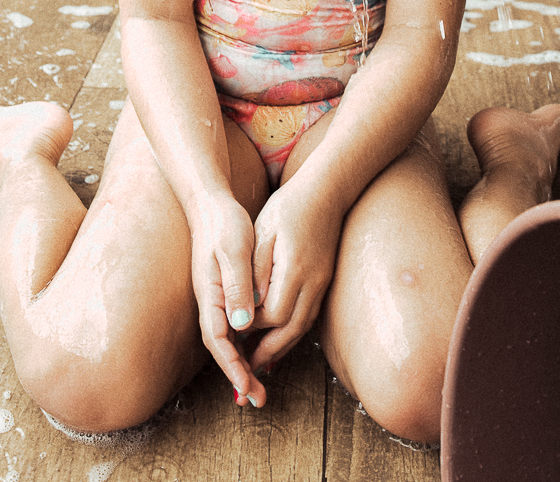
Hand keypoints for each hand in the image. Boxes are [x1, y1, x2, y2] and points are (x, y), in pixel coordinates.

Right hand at [187, 192, 266, 407]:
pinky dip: (244, 344)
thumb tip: (242, 324)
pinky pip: (233, 326)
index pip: (219, 341)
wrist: (211, 202)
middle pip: (222, 347)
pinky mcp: (224, 290)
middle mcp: (210, 301)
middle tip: (258, 400)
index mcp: (210, 295)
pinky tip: (258, 350)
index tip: (247, 388)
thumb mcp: (234, 250)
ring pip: (228, 340)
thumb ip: (237, 285)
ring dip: (242, 364)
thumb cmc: (224, 223)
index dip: (233, 367)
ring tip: (260, 386)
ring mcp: (216, 297)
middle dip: (239, 375)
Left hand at [249, 182, 342, 373]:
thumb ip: (255, 272)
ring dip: (282, 346)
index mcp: (295, 271)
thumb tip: (246, 309)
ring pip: (302, 326)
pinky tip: (280, 334)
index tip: (234, 329)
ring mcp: (323, 283)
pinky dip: (293, 330)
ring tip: (261, 361)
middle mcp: (313, 283)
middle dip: (268, 352)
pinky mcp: (325, 280)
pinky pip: (309, 314)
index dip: (251, 326)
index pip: (271, 315)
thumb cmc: (288, 207)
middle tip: (247, 369)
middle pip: (290, 330)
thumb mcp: (264, 233)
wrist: (326, 190)